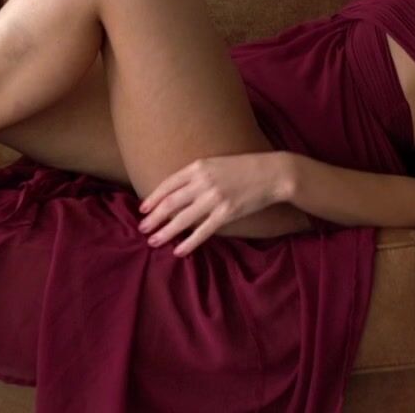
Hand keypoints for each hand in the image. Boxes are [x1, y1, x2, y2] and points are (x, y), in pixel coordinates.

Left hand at [138, 152, 291, 255]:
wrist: (272, 173)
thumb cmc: (244, 167)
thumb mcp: (217, 164)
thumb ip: (198, 175)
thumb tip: (178, 191)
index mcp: (199, 167)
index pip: (168, 184)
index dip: (153, 197)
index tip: (142, 209)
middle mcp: (203, 182)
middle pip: (170, 202)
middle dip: (153, 217)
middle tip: (142, 229)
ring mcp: (214, 198)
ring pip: (182, 219)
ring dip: (165, 232)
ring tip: (153, 241)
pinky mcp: (226, 213)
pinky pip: (202, 231)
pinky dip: (189, 243)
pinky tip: (179, 251)